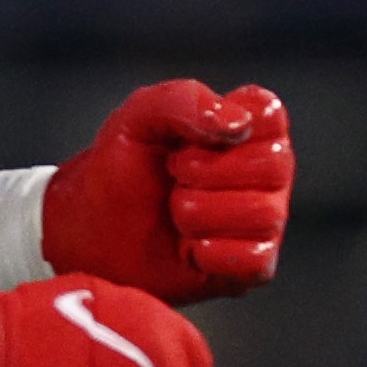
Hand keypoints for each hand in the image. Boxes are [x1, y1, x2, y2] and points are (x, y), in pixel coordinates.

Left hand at [44, 81, 292, 302]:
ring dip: (201, 214)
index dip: (223, 129)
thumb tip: (239, 125)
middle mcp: (267, 169)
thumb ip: (184, 101)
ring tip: (176, 213)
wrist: (93, 233)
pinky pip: (256, 260)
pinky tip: (189, 248)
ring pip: (265, 214)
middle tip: (174, 177)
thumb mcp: (138, 117)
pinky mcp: (253, 264)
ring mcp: (265, 218)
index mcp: (248, 124)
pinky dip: (211, 254)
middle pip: (273, 165)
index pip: (270, 116)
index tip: (187, 140)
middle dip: (207, 172)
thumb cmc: (121, 169)